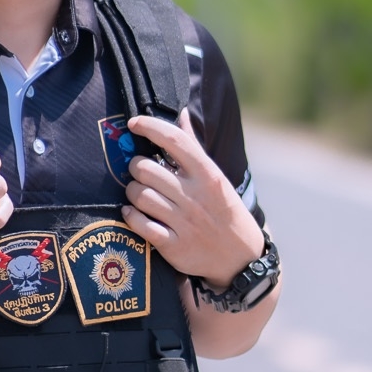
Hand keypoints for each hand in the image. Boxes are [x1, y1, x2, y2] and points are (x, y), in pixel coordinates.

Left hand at [122, 109, 263, 288]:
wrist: (240, 258)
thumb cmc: (223, 210)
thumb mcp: (216, 177)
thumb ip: (194, 147)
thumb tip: (181, 113)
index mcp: (208, 174)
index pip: (174, 140)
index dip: (150, 126)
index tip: (134, 123)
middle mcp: (196, 196)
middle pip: (146, 169)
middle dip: (136, 168)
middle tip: (140, 172)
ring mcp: (185, 222)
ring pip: (140, 196)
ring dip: (132, 193)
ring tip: (139, 194)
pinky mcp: (174, 245)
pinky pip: (140, 224)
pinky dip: (131, 216)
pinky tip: (133, 212)